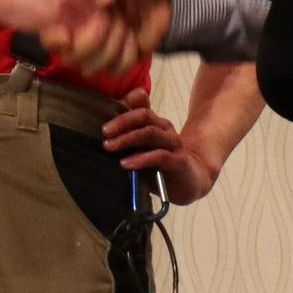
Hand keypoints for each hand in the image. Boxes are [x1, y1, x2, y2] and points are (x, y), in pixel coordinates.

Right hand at [43, 0, 171, 77]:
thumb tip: (103, 0)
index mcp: (75, 5)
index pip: (51, 33)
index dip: (57, 39)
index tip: (70, 34)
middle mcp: (82, 28)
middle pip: (70, 57)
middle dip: (93, 42)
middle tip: (115, 20)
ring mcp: (99, 47)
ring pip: (91, 67)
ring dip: (112, 49)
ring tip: (127, 29)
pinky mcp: (118, 58)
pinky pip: (114, 71)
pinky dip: (126, 57)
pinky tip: (134, 40)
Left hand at [103, 90, 218, 204]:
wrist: (189, 182)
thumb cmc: (160, 165)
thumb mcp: (143, 148)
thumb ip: (130, 133)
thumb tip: (111, 121)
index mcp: (157, 123)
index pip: (139, 110)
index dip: (121, 115)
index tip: (104, 127)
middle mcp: (166, 130)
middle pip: (145, 117)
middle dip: (122, 123)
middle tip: (105, 134)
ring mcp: (173, 144)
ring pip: (151, 133)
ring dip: (128, 139)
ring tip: (110, 147)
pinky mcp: (179, 161)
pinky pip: (160, 156)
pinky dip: (141, 159)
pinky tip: (127, 164)